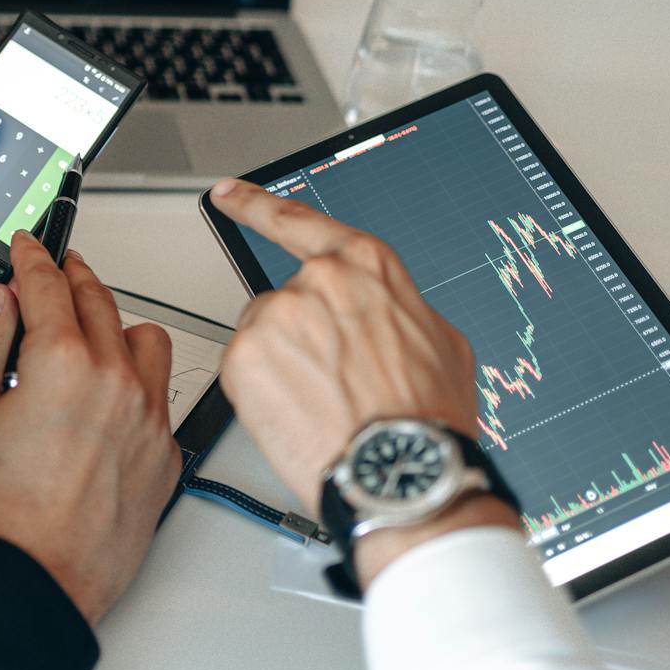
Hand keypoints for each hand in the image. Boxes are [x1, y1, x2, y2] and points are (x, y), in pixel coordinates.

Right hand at [0, 234, 181, 623]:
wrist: (34, 579)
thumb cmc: (0, 514)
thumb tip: (1, 305)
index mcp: (62, 361)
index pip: (48, 284)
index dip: (32, 256)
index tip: (27, 246)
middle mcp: (116, 380)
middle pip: (99, 300)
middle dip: (73, 276)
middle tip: (55, 271)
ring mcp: (148, 417)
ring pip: (148, 341)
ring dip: (118, 327)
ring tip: (93, 333)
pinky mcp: (165, 454)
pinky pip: (162, 397)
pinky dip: (138, 385)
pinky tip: (114, 395)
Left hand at [210, 178, 518, 583]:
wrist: (400, 474)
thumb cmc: (427, 419)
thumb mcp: (440, 342)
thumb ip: (395, 308)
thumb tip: (381, 311)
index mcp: (366, 266)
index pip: (298, 221)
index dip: (256, 204)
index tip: (228, 194)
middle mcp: (317, 280)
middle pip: (285, 299)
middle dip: (300, 338)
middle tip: (330, 383)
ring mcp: (277, 315)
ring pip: (263, 336)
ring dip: (282, 365)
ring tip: (324, 405)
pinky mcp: (244, 357)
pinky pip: (244, 370)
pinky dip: (262, 393)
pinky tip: (300, 414)